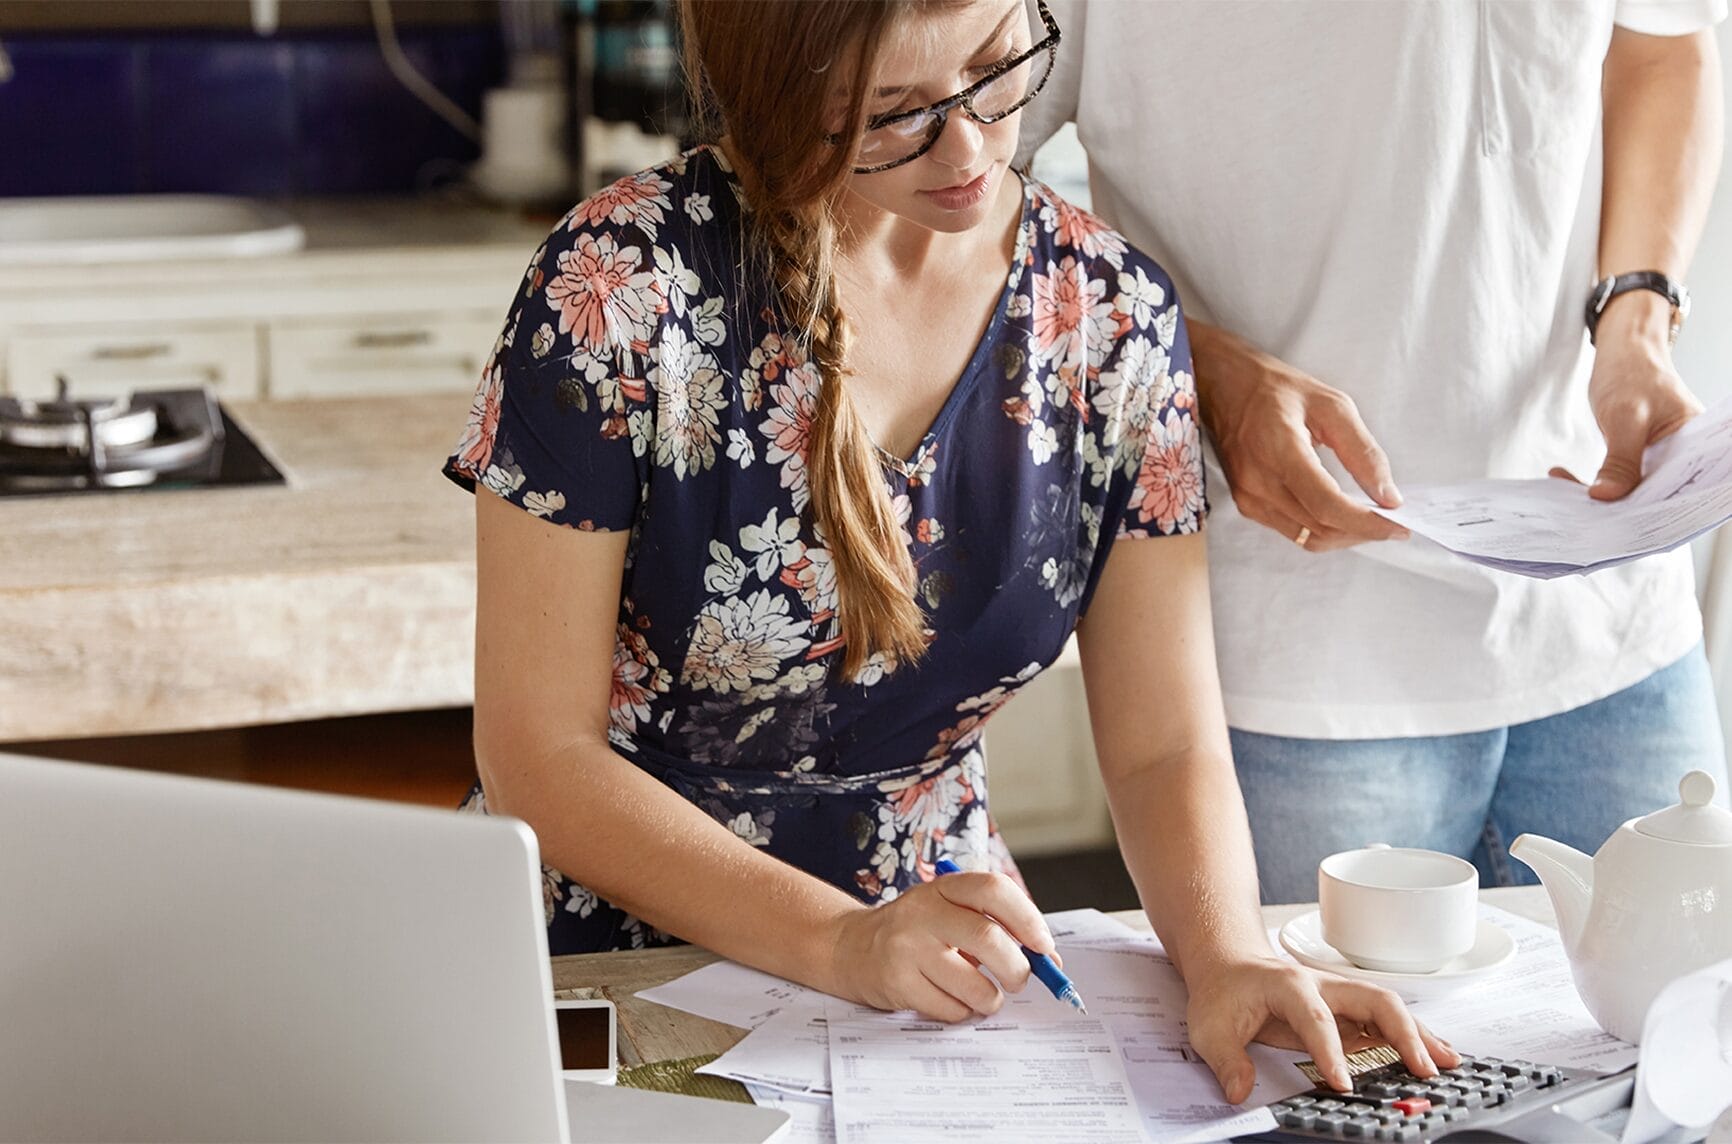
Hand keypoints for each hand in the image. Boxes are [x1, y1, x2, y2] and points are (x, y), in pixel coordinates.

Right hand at [825, 871, 1054, 1021]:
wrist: (851, 947)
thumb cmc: (917, 932)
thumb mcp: (948, 911)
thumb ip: (994, 926)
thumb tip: (1048, 959)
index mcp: (943, 887)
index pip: (994, 890)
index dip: (1028, 919)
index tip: (1044, 947)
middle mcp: (923, 911)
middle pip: (988, 938)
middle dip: (1017, 968)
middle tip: (1020, 980)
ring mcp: (907, 947)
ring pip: (972, 983)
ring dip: (991, 998)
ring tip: (986, 996)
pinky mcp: (897, 982)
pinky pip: (949, 1008)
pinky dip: (964, 1012)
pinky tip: (954, 1001)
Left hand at [1184, 955, 1459, 1104]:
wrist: (1230, 966)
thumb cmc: (1224, 993)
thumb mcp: (1210, 1027)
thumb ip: (1226, 1060)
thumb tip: (1239, 1091)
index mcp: (1289, 986)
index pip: (1316, 1018)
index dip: (1331, 1052)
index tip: (1343, 1084)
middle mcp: (1323, 985)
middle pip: (1374, 1000)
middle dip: (1403, 1033)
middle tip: (1423, 1069)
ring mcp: (1340, 997)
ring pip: (1389, 1009)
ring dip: (1420, 1035)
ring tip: (1448, 1064)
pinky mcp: (1349, 1011)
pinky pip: (1386, 1023)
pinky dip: (1413, 1039)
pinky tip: (1434, 1059)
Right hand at [1191, 322, 1408, 551]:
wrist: (1222, 386)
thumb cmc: (1276, 389)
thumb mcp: (1332, 405)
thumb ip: (1363, 451)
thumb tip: (1388, 495)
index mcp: (1280, 450)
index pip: (1327, 505)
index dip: (1367, 523)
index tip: (1399, 525)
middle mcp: (1259, 481)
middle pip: (1321, 528)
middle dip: (1363, 531)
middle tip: (1393, 521)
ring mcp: (1249, 497)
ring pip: (1308, 538)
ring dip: (1345, 535)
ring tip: (1371, 518)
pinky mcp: (1247, 504)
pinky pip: (1293, 531)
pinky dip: (1323, 529)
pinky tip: (1341, 513)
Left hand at [1566, 295, 1702, 498]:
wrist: (1624, 354)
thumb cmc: (1634, 374)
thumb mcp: (1626, 417)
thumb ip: (1621, 460)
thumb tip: (1607, 497)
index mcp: (1697, 447)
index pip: (1680, 489)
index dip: (1652, 511)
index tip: (1619, 523)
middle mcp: (1683, 459)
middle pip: (1655, 497)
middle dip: (1621, 509)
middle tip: (1584, 515)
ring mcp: (1660, 461)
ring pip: (1633, 492)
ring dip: (1600, 496)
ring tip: (1566, 491)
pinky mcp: (1639, 461)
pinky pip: (1618, 481)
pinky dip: (1592, 482)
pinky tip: (1562, 477)